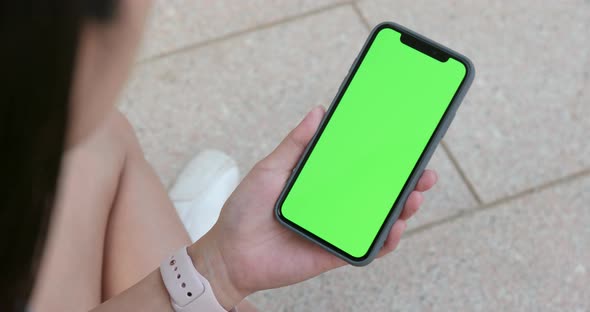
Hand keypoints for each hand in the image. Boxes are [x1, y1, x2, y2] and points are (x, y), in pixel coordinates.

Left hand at [188, 106, 437, 308]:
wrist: (230, 254)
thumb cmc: (245, 210)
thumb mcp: (269, 169)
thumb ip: (295, 144)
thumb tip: (318, 112)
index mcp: (320, 181)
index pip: (359, 166)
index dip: (384, 157)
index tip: (406, 143)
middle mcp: (333, 203)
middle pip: (377, 192)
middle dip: (406, 182)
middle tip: (425, 172)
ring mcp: (336, 228)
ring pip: (378, 219)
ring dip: (403, 209)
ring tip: (414, 197)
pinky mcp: (334, 252)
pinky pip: (367, 249)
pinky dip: (386, 241)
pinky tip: (396, 229)